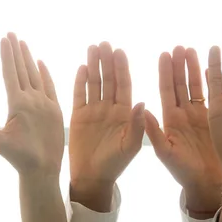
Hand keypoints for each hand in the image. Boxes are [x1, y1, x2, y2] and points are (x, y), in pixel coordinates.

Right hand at [0, 33, 64, 175]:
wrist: (44, 169)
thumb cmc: (17, 158)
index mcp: (18, 104)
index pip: (10, 73)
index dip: (7, 55)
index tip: (3, 39)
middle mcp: (33, 99)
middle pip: (23, 69)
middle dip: (16, 50)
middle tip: (11, 33)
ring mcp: (46, 103)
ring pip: (36, 74)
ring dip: (29, 57)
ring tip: (23, 42)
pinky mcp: (56, 109)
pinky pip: (50, 86)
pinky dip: (45, 73)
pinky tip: (40, 62)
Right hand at [68, 43, 144, 211]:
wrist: (92, 178)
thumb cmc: (115, 165)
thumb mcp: (131, 146)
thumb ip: (137, 125)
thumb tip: (143, 102)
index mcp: (125, 113)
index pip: (124, 85)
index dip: (122, 68)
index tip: (120, 51)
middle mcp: (110, 108)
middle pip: (109, 79)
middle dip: (107, 61)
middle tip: (105, 43)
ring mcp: (94, 110)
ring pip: (94, 83)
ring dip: (94, 65)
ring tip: (93, 48)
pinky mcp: (78, 115)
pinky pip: (79, 94)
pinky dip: (80, 81)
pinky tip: (82, 66)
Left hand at [145, 46, 221, 215]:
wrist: (207, 187)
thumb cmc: (183, 173)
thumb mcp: (165, 153)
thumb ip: (153, 132)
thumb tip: (141, 108)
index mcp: (168, 120)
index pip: (166, 91)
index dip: (164, 72)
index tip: (163, 53)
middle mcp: (182, 115)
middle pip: (179, 84)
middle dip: (177, 65)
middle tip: (177, 46)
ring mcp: (199, 116)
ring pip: (194, 87)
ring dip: (192, 68)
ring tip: (190, 48)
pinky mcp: (214, 121)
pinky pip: (211, 97)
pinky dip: (211, 81)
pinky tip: (212, 65)